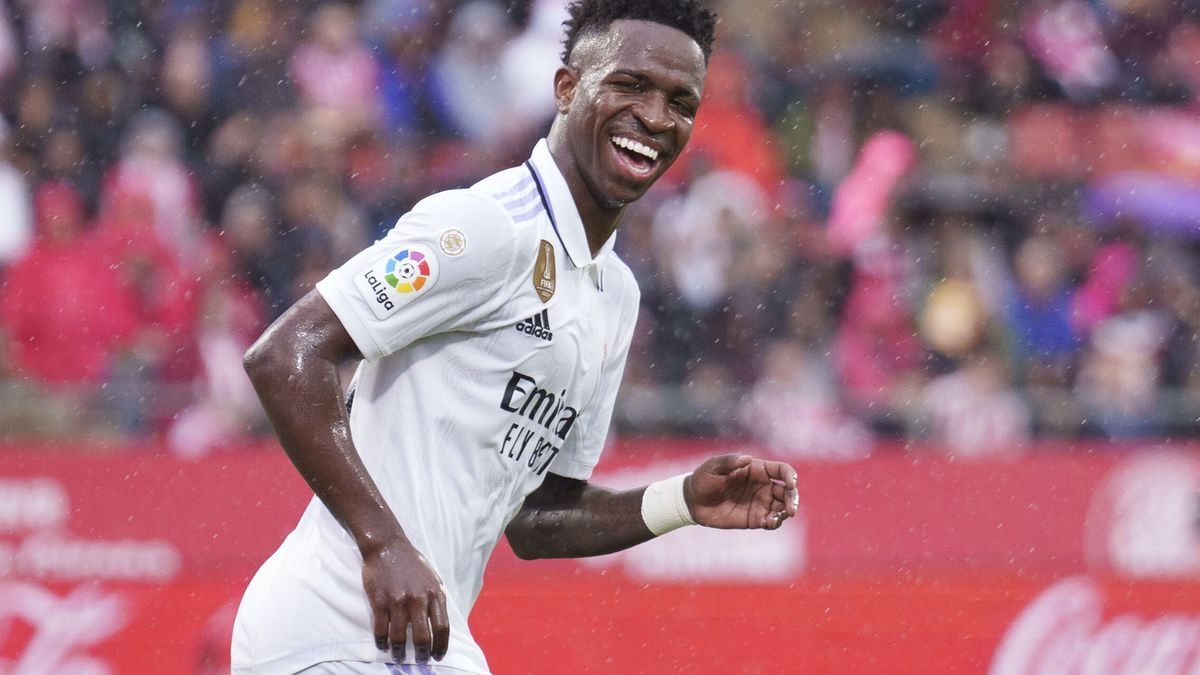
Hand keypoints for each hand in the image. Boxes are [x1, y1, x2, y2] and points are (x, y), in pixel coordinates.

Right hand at [361, 541, 449, 662]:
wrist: (388, 546)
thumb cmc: (412, 563)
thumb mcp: (432, 578)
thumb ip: (436, 598)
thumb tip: (440, 623)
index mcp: (434, 594)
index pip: (442, 627)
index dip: (441, 646)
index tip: (438, 656)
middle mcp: (418, 599)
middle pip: (422, 637)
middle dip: (422, 654)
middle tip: (420, 660)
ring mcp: (398, 601)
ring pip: (399, 637)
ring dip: (399, 652)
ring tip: (398, 656)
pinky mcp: (380, 602)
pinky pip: (381, 630)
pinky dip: (382, 642)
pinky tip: (383, 646)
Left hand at [684, 454, 798, 529]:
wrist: (692, 501)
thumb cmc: (704, 478)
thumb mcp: (714, 466)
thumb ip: (730, 462)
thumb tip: (747, 459)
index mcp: (757, 470)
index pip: (782, 470)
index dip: (790, 475)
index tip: (791, 483)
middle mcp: (763, 486)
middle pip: (787, 491)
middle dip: (793, 499)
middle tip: (792, 509)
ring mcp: (760, 503)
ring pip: (782, 508)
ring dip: (785, 513)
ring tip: (775, 517)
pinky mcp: (754, 519)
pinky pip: (770, 521)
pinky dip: (774, 523)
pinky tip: (768, 522)